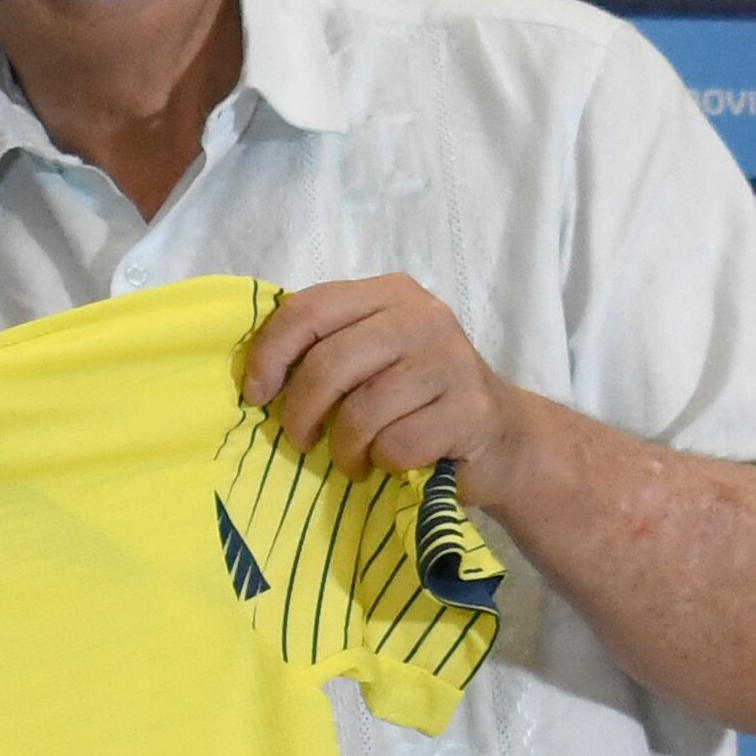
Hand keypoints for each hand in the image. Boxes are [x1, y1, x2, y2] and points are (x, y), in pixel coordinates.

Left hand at [241, 275, 532, 499]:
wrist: (501, 437)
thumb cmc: (417, 400)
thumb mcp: (372, 358)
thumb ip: (325, 348)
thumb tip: (254, 377)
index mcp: (390, 293)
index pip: (308, 310)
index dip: (270, 355)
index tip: (257, 394)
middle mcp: (423, 316)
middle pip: (329, 363)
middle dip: (301, 412)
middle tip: (301, 440)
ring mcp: (451, 360)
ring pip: (361, 410)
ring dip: (345, 448)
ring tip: (352, 459)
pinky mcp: (470, 408)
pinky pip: (396, 444)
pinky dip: (384, 462)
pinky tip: (393, 462)